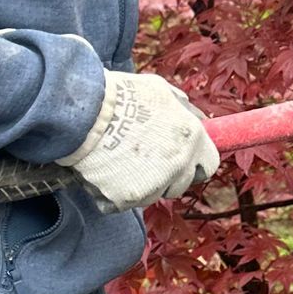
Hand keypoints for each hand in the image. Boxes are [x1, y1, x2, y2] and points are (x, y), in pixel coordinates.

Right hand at [59, 71, 217, 211]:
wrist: (84, 112)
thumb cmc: (122, 96)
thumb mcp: (160, 90)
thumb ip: (182, 108)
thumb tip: (198, 117)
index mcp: (192, 138)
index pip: (208, 165)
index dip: (194, 164)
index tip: (182, 162)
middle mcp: (178, 165)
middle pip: (179, 185)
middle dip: (165, 177)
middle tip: (141, 160)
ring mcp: (153, 185)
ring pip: (151, 195)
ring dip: (138, 184)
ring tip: (116, 159)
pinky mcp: (125, 199)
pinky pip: (122, 202)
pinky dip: (112, 193)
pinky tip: (101, 170)